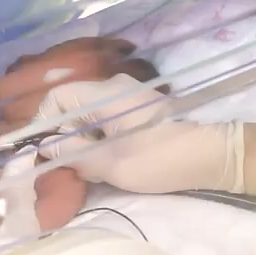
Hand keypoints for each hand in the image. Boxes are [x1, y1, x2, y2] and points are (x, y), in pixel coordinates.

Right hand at [34, 74, 244, 194]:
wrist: (212, 156)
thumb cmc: (160, 159)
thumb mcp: (110, 164)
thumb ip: (73, 153)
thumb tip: (45, 147)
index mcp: (106, 93)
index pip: (57, 97)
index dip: (43, 124)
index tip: (44, 153)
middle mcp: (115, 87)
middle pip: (71, 105)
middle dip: (63, 136)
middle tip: (67, 166)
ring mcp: (129, 96)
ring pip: (88, 114)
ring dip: (82, 140)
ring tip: (87, 167)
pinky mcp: (139, 109)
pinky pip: (105, 118)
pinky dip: (98, 138)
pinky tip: (105, 160)